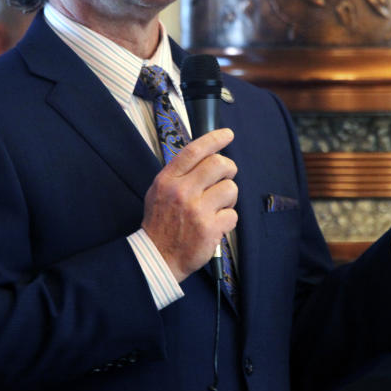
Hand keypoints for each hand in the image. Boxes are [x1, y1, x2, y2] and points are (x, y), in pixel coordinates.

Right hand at [142, 128, 237, 281]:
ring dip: (229, 198)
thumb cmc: (161, 222)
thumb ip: (180, 174)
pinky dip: (228, 220)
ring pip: (230, 189)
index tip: (227, 134)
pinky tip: (215, 225)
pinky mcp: (209, 229)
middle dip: (229, 169)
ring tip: (217, 207)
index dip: (214, 139)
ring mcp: (196, 210)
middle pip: (219, 165)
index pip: (194, 151)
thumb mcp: (160, 191)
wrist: (158, 256)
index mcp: (168, 180)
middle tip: (226, 177)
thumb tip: (207, 156)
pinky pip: (233, 215)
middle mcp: (182, 192)